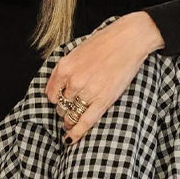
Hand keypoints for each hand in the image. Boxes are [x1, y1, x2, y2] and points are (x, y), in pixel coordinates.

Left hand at [45, 13, 161, 143]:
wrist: (129, 40)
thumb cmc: (105, 42)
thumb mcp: (76, 52)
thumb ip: (64, 70)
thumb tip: (54, 87)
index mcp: (64, 68)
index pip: (50, 93)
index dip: (55, 99)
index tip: (59, 101)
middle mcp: (73, 81)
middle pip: (61, 105)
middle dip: (64, 109)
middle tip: (70, 109)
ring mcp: (88, 92)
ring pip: (70, 114)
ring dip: (69, 120)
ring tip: (70, 123)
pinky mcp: (103, 100)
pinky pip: (85, 121)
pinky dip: (77, 132)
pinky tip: (71, 138)